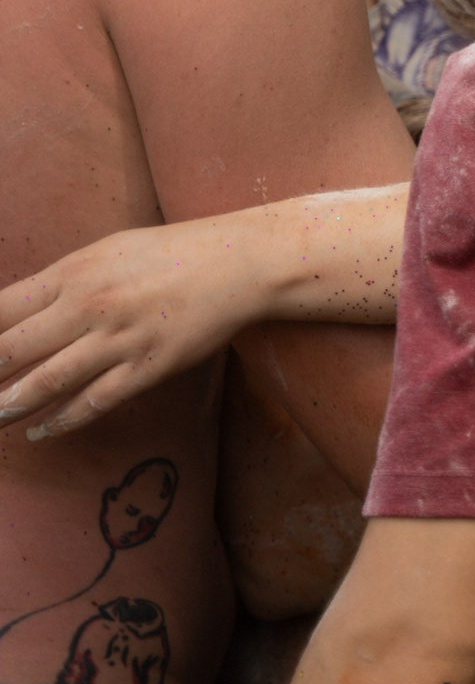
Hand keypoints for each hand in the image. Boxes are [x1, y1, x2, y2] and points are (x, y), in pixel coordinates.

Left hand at [0, 219, 267, 440]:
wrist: (242, 261)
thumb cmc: (173, 252)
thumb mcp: (108, 252)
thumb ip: (63, 282)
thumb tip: (16, 312)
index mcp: (74, 272)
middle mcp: (89, 306)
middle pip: (10, 351)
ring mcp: (119, 339)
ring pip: (47, 382)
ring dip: (11, 405)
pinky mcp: (149, 366)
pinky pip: (95, 401)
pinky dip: (62, 421)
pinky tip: (41, 431)